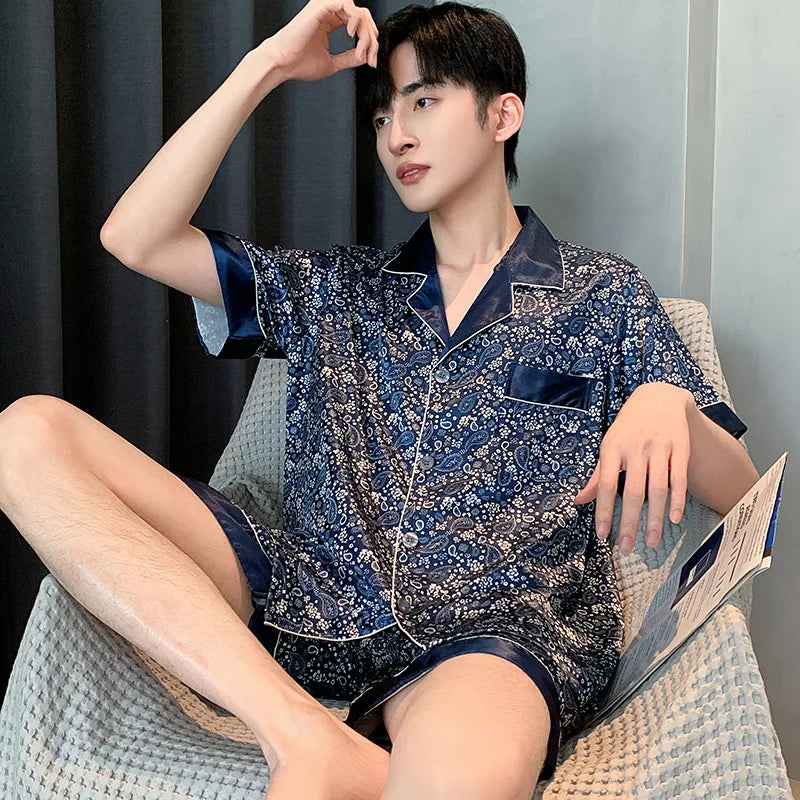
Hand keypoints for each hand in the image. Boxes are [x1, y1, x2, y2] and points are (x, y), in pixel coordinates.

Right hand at [265, 0, 378, 82]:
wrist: (283, 63)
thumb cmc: (299, 63)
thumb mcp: (333, 63)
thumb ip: (349, 58)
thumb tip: (365, 56)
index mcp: (331, 22)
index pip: (359, 25)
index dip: (370, 43)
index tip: (371, 61)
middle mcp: (329, 12)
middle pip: (362, 17)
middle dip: (371, 38)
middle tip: (370, 57)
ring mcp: (325, 8)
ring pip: (358, 11)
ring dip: (365, 32)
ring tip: (361, 49)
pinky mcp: (321, 6)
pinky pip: (347, 5)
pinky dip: (355, 20)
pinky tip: (351, 35)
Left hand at [573, 383, 694, 552]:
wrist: (658, 397)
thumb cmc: (628, 428)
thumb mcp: (609, 446)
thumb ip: (597, 476)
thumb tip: (579, 500)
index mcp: (612, 448)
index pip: (606, 484)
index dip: (605, 511)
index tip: (603, 535)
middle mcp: (635, 447)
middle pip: (634, 491)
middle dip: (630, 522)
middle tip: (627, 547)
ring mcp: (659, 447)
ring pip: (658, 488)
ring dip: (654, 518)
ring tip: (650, 541)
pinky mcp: (680, 447)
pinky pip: (678, 478)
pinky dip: (677, 500)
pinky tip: (673, 519)